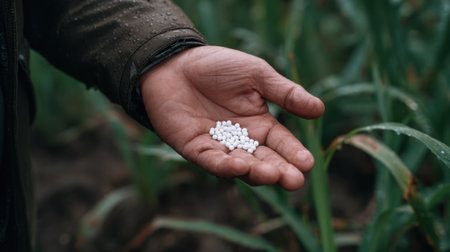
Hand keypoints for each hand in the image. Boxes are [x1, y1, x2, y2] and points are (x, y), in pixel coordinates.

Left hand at [140, 46, 323, 190]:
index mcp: (260, 124)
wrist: (176, 63)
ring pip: (240, 166)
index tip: (308, 163)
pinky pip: (212, 161)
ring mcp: (219, 147)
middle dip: (280, 172)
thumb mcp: (257, 75)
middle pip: (264, 161)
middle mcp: (242, 140)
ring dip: (256, 172)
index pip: (282, 143)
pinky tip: (240, 166)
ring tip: (272, 175)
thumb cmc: (218, 66)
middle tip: (295, 181)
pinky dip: (225, 167)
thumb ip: (285, 93)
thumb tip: (320, 109)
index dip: (294, 154)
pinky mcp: (195, 149)